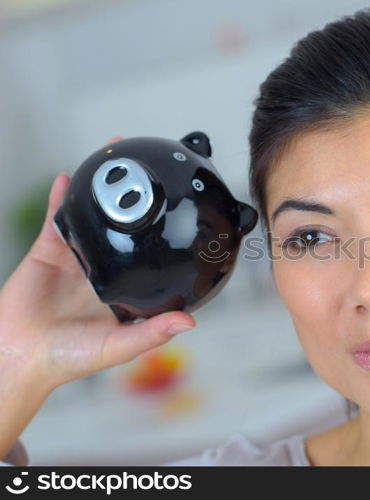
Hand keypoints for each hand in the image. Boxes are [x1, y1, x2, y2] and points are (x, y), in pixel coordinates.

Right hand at [0, 138, 195, 390]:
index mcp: (124, 287)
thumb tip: (190, 321)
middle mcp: (104, 269)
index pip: (152, 256)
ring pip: (92, 217)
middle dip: (138, 198)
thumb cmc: (69, 358)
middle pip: (126, 227)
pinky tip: (67, 178)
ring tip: (115, 155)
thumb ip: (152, 332)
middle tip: (155, 169)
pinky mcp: (47, 252)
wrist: (18, 358)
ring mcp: (76, 258)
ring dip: (101, 188)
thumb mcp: (118, 346)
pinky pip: (56, 220)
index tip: (183, 212)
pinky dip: (61, 199)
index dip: (166, 234)